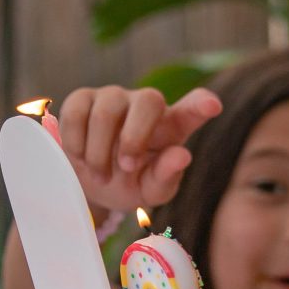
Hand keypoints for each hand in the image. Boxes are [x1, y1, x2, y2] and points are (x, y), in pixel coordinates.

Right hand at [54, 85, 222, 225]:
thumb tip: (182, 156)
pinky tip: (80, 158)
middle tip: (126, 169)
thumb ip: (167, 177)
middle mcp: (146, 105)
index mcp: (172, 127)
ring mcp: (114, 97)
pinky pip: (77, 112)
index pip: (192, 109)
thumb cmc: (129, 183)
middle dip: (134, 138)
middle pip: (148, 101)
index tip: (212, 106)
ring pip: (107, 112)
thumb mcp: (150, 191)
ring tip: (101, 176)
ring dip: (101, 152)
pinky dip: (76, 143)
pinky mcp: (83, 98)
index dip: (201, 105)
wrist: (88, 182)